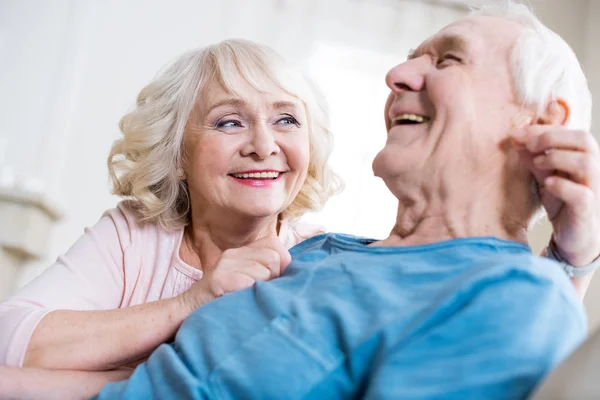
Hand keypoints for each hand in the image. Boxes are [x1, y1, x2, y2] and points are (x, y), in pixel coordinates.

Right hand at [179, 236, 291, 311]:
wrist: (186, 313)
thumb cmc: (222, 302)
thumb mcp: (243, 281)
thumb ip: (264, 272)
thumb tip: (291, 270)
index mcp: (241, 252)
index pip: (275, 245)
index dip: (283, 263)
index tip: (275, 279)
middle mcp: (233, 254)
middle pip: (275, 257)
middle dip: (275, 278)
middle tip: (261, 292)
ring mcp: (226, 266)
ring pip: (265, 271)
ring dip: (262, 289)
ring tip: (248, 298)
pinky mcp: (220, 279)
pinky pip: (251, 283)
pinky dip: (251, 296)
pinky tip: (241, 301)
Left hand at [512, 126, 599, 265]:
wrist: (574, 237)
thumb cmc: (562, 202)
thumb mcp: (545, 176)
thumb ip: (534, 158)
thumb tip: (516, 138)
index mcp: (584, 157)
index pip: (570, 132)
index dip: (543, 130)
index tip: (516, 134)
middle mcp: (593, 170)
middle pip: (584, 140)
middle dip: (552, 137)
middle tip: (528, 145)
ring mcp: (594, 190)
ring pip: (587, 163)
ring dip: (557, 158)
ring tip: (537, 163)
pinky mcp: (587, 211)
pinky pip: (582, 194)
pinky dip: (563, 186)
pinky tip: (547, 184)